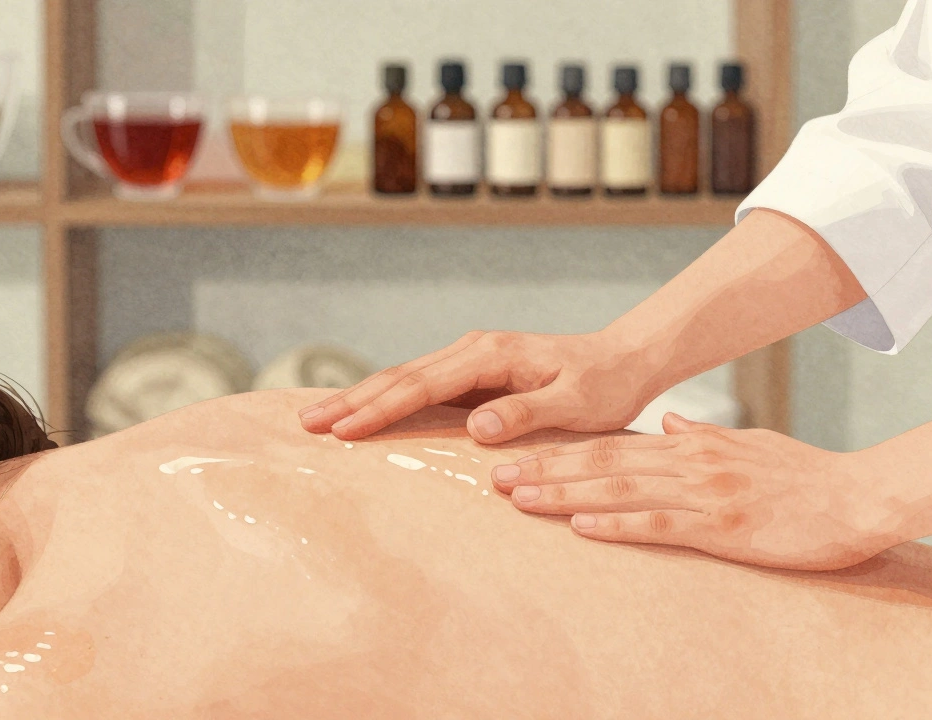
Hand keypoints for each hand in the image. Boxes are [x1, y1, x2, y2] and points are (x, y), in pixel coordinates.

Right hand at [297, 330, 660, 443]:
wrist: (624, 360)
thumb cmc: (605, 385)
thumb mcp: (577, 404)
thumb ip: (527, 413)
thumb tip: (477, 427)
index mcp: (492, 355)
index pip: (424, 385)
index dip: (381, 408)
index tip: (345, 428)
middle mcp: (474, 350)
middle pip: (401, 377)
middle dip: (352, 401)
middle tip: (307, 423)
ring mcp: (471, 359)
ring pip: (405, 379)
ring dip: (361, 398)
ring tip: (318, 418)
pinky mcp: (473, 373)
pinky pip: (421, 387)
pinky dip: (385, 398)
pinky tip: (361, 411)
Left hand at [491, 413, 898, 570]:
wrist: (857, 496)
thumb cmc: (804, 475)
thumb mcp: (749, 442)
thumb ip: (704, 435)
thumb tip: (667, 425)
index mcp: (693, 443)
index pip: (613, 445)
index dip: (563, 451)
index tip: (521, 457)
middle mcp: (690, 461)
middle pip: (603, 463)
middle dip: (547, 469)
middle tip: (497, 477)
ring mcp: (705, 493)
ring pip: (620, 490)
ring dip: (566, 495)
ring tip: (520, 498)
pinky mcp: (722, 528)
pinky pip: (660, 525)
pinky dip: (616, 525)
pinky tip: (581, 526)